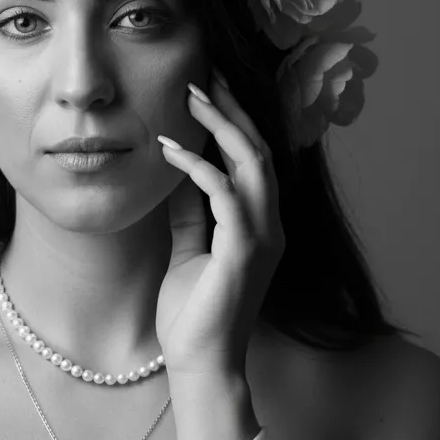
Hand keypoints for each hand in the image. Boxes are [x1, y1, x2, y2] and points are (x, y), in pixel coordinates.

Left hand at [155, 68, 284, 377]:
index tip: (207, 87)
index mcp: (260, 225)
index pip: (254, 159)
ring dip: (221, 126)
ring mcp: (262, 238)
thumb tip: (178, 167)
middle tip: (203, 74)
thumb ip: (191, 211)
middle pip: (259, 150)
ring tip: (190, 97)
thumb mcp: (189, 248)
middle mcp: (271, 226)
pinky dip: (197, 167)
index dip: (234, 120)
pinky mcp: (244, 252)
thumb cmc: (192, 312)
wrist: (200, 364)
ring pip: (252, 163)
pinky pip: (225, 194)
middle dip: (232, 109)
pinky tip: (169, 149)